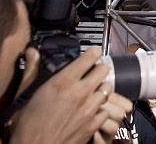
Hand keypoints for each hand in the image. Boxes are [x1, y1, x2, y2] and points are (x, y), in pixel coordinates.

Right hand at [8, 47, 132, 143]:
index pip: (89, 57)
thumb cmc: (26, 127)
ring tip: (92, 91)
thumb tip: (32, 53)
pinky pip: (106, 110)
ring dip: (101, 88)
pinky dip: (101, 109)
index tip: (92, 52)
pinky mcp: (93, 124)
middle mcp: (80, 93)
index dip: (93, 52)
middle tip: (93, 72)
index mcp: (63, 82)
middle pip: (103, 70)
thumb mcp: (25, 95)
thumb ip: (32, 72)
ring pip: (108, 89)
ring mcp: (89, 109)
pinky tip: (92, 110)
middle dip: (99, 68)